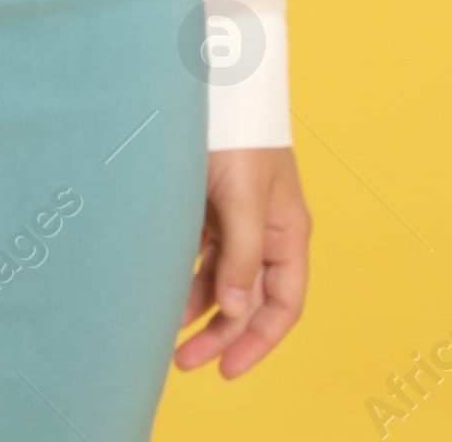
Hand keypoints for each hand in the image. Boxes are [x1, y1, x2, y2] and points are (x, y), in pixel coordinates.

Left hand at [174, 147, 309, 379]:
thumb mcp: (243, 198)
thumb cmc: (239, 134)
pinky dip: (186, 277)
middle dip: (221, 333)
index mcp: (288, 232)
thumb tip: (238, 310)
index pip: (284, 304)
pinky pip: (202, 254)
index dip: (259, 341)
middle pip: (250, 299)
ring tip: (164, 335)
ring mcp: (238, 219)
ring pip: (222, 280)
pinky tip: (163, 294)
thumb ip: (242, 256)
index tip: (228, 369)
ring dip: (198, 309)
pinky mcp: (211, 205)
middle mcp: (267, 231)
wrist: (217, 82)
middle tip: (184, 362)